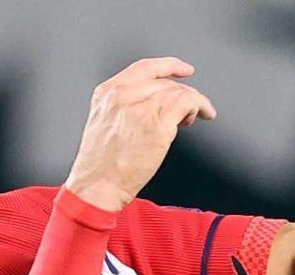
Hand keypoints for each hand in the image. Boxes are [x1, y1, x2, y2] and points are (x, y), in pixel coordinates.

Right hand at [64, 57, 216, 211]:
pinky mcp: (156, 125)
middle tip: (190, 109)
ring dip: (193, 101)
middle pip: (164, 82)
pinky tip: (199, 115)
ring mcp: (140, 109)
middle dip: (182, 93)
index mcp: (107, 94)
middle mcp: (122, 96)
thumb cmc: (99, 167)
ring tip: (193, 117)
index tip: (184, 70)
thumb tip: (158, 103)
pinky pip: (186, 103)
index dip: (169, 66)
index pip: (144, 68)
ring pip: (178, 91)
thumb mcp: (103, 124)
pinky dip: (197, 106)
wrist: (96, 188)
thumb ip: (125, 107)